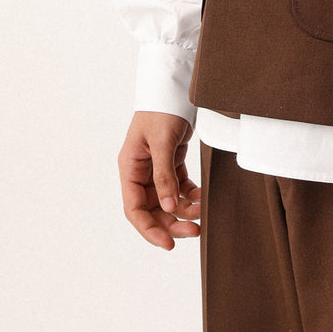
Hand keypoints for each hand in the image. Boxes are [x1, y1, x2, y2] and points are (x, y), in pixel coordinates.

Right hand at [117, 111, 200, 249]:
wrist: (176, 87)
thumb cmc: (162, 109)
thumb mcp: (162, 142)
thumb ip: (164, 176)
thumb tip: (170, 207)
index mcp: (130, 168)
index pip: (134, 208)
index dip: (149, 229)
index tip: (167, 243)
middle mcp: (140, 172)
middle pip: (153, 209)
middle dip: (172, 223)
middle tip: (194, 231)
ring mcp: (156, 169)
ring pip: (168, 201)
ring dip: (184, 211)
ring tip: (202, 215)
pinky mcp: (172, 163)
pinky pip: (180, 188)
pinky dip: (191, 196)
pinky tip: (202, 198)